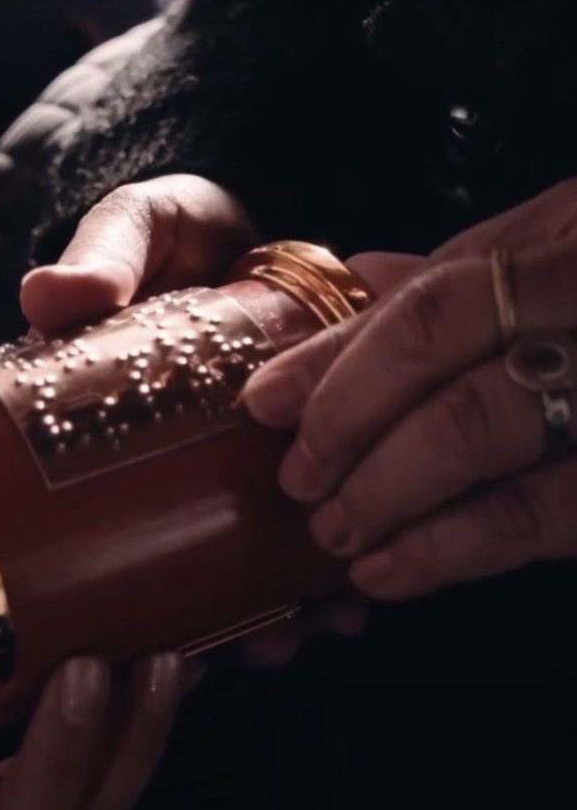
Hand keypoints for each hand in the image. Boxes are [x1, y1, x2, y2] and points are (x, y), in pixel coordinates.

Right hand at [21, 176, 420, 662]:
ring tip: (325, 618)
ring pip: (247, 552)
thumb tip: (47, 298)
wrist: (222, 224)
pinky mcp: (290, 444)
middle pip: (185, 562)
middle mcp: (165, 460)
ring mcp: (231, 458)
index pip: (102, 526)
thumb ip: (100, 260)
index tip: (164, 634)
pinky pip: (302, 509)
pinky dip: (325, 548)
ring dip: (286, 596)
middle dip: (228, 613)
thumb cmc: (161, 235)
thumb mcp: (129, 236)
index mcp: (111, 434)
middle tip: (268, 642)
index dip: (130, 591)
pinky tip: (354, 580)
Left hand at [244, 179, 576, 599]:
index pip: (428, 298)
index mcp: (571, 238)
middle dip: (352, 432)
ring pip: (484, 437)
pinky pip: (540, 517)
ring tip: (334, 536)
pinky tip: (393, 572)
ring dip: (388, 496)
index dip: (335, 357)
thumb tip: (360, 274)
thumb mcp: (567, 245)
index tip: (264, 404)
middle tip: (297, 482)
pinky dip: (453, 549)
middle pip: (445, 365)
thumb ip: (471, 269)